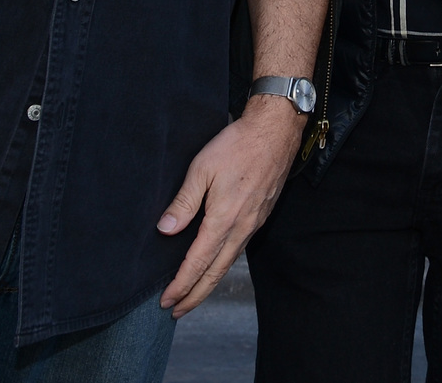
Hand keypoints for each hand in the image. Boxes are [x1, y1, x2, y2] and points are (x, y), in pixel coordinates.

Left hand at [156, 100, 305, 315]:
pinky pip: (239, 249)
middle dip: (195, 295)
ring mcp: (253, 223)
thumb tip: (165, 230)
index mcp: (224, 219)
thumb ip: (183, 202)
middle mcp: (241, 228)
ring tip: (193, 294)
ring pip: (229, 263)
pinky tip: (216, 263)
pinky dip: (223, 265)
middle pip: (216, 273)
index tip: (166, 300)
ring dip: (209, 283)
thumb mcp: (202, 168)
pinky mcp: (260, 215)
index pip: (198, 263)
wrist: (275, 131)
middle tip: (176, 310)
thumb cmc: (238, 145)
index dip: (180, 284)